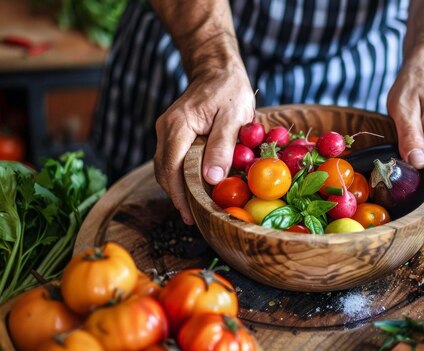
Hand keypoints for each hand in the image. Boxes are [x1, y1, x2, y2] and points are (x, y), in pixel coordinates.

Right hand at [154, 62, 254, 224]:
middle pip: (164, 171)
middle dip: (177, 197)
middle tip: (194, 219)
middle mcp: (166, 128)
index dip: (180, 194)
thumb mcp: (234, 116)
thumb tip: (212, 178)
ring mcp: (166, 131)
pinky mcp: (172, 134)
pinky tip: (193, 190)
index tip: (191, 215)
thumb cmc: (230, 90)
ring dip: (177, 189)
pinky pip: (172, 160)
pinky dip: (179, 177)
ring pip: (165, 167)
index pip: (172, 167)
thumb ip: (223, 145)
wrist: (217, 70)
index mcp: (179, 125)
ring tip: (194, 210)